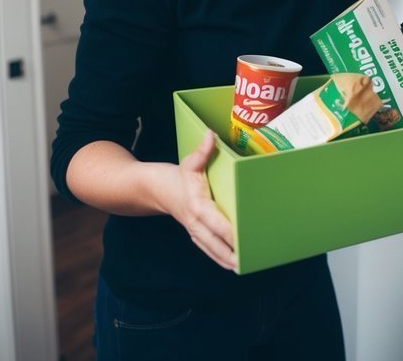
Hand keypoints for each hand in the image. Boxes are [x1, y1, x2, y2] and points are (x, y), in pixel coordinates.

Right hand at [168, 133, 236, 270]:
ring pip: (211, 248)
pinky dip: (219, 257)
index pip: (214, 221)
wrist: (153, 189)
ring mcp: (193, 229)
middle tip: (249, 260)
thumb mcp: (189, 162)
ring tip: (244, 266)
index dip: (227, 231)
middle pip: (214, 241)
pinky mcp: (194, 232)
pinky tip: (232, 264)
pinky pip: (207, 248)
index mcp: (196, 205)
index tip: (241, 238)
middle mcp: (195, 221)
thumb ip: (202, 151)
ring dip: (226, 259)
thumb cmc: (176, 176)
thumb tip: (211, 135)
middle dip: (230, 252)